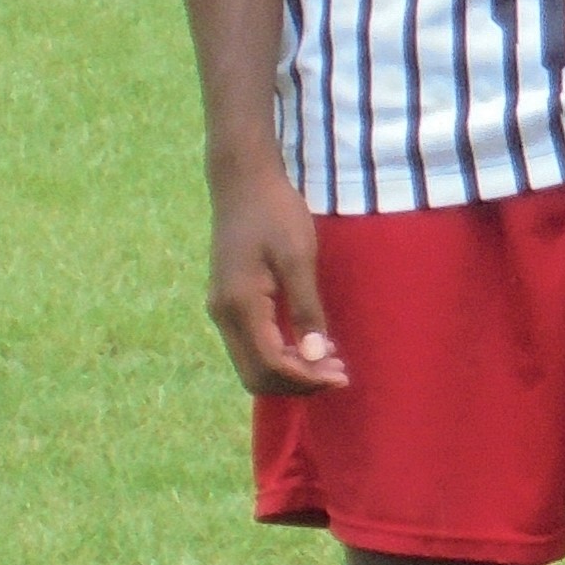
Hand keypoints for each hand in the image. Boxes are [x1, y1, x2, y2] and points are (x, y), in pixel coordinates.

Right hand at [206, 152, 346, 396]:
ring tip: (332, 363)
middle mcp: (223, 314)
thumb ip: (306, 309)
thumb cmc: (275, 213)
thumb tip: (316, 356)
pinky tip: (312, 345)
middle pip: (256, 375)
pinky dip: (280, 355)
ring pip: (252, 364)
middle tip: (340, 374)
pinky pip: (252, 345)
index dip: (306, 378)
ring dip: (290, 371)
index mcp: (240, 305)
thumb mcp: (298, 258)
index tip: (342, 377)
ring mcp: (222, 309)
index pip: (271, 365)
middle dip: (298, 382)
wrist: (243, 182)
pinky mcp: (229, 302)